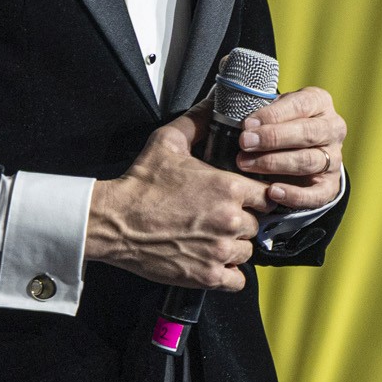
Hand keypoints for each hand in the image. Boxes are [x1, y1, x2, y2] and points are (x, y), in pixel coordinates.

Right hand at [86, 115, 266, 290]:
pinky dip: (228, 273)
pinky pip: (237, 280)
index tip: (241, 198)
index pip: (266, 194)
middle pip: (257, 224)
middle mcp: (229, 219)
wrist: (115, 221)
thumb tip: (214, 102)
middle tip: (219, 218)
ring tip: (211, 238)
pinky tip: (212, 260)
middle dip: (241, 221)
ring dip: (234, 246)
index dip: (254, 196)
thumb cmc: (140, 184)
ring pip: (247, 251)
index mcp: (227, 187)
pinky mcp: (208, 275)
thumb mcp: (167, 142)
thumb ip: (197, 121)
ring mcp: (220, 250)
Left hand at [235, 84, 346, 214]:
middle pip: (308, 133)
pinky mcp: (330, 185)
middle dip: (273, 138)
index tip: (247, 123)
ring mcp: (333, 158)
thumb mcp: (269, 107)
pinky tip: (272, 192)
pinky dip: (295, 195)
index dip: (274, 115)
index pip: (302, 105)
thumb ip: (252, 99)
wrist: (294, 150)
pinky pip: (317, 194)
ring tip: (245, 164)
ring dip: (275, 163)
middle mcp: (332, 128)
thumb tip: (225, 86)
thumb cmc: (275, 123)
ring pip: (309, 161)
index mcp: (319, 102)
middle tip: (244, 143)